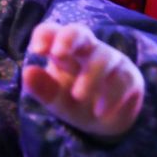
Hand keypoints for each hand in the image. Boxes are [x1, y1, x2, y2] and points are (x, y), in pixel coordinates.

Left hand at [22, 22, 143, 139]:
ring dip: (90, 76)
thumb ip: (42, 88)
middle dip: (68, 39)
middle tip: (58, 54)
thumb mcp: (55, 99)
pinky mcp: (129, 76)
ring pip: (102, 58)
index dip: (44, 36)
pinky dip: (111, 95)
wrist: (104, 124)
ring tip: (78, 96)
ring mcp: (110, 60)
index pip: (51, 32)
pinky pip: (122, 79)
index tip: (36, 51)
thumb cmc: (74, 102)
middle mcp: (87, 49)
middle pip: (78, 32)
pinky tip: (100, 111)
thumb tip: (27, 72)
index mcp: (63, 51)